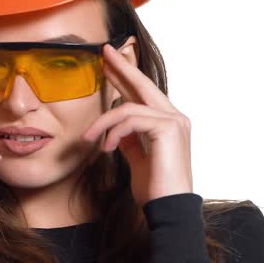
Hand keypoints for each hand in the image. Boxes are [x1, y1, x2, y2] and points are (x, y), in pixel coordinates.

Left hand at [82, 44, 192, 209]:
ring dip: (102, 122)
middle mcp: (175, 118)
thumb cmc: (155, 190)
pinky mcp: (168, 129)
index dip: (126, 77)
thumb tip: (115, 129)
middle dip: (122, 68)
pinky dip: (113, 132)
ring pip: (129, 107)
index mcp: (168, 123)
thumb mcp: (137, 160)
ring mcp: (174, 122)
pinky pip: (131, 120)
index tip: (109, 64)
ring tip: (87, 138)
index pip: (144, 94)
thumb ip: (130, 140)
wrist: (168, 210)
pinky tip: (106, 148)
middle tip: (104, 52)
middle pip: (143, 85)